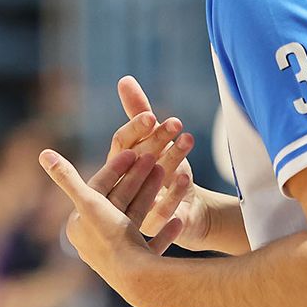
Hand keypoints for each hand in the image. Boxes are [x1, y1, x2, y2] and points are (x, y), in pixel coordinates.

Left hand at [36, 141, 191, 305]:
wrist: (138, 278)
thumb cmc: (111, 238)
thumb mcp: (89, 202)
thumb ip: (67, 177)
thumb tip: (43, 153)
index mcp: (81, 229)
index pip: (98, 190)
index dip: (115, 169)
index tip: (133, 152)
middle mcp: (96, 245)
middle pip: (119, 203)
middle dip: (137, 179)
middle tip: (154, 159)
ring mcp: (120, 259)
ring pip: (138, 219)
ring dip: (152, 197)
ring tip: (168, 176)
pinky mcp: (142, 271)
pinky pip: (155, 246)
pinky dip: (165, 232)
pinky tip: (177, 219)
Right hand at [108, 75, 219, 251]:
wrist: (183, 213)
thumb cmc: (161, 172)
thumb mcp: (153, 140)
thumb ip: (139, 112)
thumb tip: (124, 79)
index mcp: (118, 163)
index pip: (120, 143)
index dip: (135, 129)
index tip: (151, 116)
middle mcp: (122, 186)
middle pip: (137, 161)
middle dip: (156, 141)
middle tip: (175, 123)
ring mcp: (135, 208)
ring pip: (149, 184)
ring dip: (170, 162)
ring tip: (188, 142)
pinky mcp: (153, 227)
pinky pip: (162, 212)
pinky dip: (175, 194)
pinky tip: (187, 177)